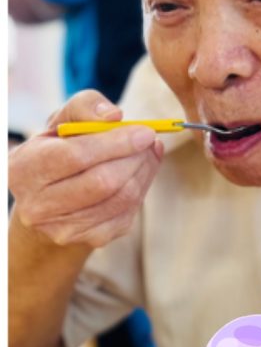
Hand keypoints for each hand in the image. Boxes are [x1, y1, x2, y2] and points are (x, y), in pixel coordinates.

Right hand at [8, 92, 162, 249]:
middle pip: (102, 182)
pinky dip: (142, 189)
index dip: (116, 143)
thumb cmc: (61, 145)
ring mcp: (61, 229)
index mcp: (24, 169)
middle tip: (150, 139)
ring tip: (147, 152)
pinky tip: (140, 172)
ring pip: (120, 199)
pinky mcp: (88, 240)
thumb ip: (86, 106)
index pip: (76, 156)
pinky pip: (127, 214)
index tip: (145, 131)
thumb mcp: (65, 118)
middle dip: (135, 157)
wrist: (53, 193)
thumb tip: (114, 116)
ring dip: (144, 171)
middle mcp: (37, 206)